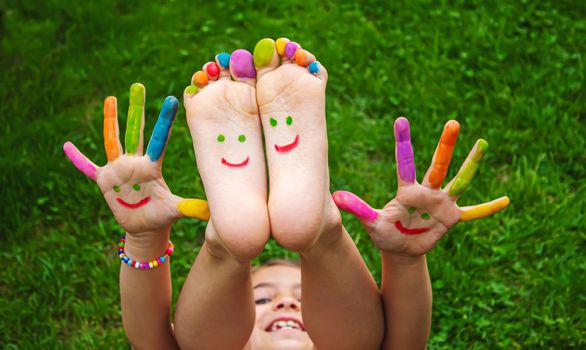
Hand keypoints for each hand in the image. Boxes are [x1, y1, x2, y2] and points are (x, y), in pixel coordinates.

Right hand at [63, 83, 208, 234]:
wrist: (145, 227)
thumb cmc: (161, 215)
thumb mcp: (174, 210)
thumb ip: (190, 208)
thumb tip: (211, 211)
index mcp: (152, 166)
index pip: (160, 139)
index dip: (165, 121)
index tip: (173, 100)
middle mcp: (135, 162)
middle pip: (135, 130)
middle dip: (136, 108)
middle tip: (138, 85)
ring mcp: (119, 169)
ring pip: (113, 140)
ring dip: (110, 121)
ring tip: (110, 98)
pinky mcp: (104, 180)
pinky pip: (88, 167)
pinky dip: (77, 158)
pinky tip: (66, 146)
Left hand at [333, 117, 508, 256]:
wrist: (401, 250)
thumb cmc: (385, 234)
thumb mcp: (372, 223)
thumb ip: (358, 209)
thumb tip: (335, 196)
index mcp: (407, 190)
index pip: (405, 162)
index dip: (403, 143)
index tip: (400, 120)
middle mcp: (428, 192)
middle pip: (438, 165)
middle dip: (446, 145)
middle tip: (453, 123)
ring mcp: (442, 203)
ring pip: (459, 180)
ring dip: (471, 164)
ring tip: (482, 144)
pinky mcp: (452, 218)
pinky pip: (474, 212)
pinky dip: (488, 208)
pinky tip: (506, 200)